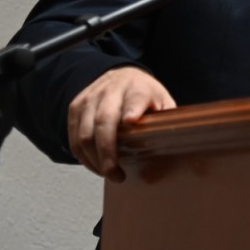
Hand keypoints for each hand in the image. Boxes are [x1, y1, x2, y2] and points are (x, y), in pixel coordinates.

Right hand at [67, 67, 176, 181]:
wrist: (120, 75)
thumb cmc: (144, 95)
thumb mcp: (161, 101)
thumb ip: (165, 120)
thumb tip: (175, 146)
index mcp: (138, 87)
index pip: (135, 98)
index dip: (132, 109)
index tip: (131, 121)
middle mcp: (111, 90)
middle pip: (103, 121)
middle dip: (107, 151)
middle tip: (115, 174)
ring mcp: (91, 97)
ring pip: (84, 133)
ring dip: (94, 159)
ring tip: (108, 173)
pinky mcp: (76, 107)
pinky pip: (74, 136)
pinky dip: (83, 156)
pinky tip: (96, 165)